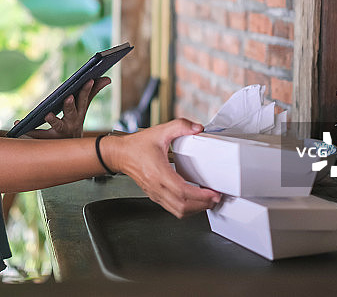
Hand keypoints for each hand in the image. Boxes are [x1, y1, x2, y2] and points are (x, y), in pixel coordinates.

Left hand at [24, 77, 110, 138]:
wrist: (72, 151)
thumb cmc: (75, 123)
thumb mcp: (84, 108)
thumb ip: (94, 92)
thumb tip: (107, 78)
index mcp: (80, 113)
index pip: (84, 99)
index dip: (87, 90)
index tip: (89, 79)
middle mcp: (72, 123)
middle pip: (72, 112)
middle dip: (70, 105)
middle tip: (67, 97)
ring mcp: (61, 132)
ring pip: (58, 126)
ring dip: (54, 120)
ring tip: (47, 114)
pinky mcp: (48, 139)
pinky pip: (38, 134)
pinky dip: (28, 129)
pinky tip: (18, 123)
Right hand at [103, 119, 221, 217]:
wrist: (120, 154)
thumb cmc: (137, 146)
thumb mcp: (160, 131)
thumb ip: (180, 126)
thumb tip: (197, 128)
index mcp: (159, 173)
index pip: (183, 192)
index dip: (201, 196)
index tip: (213, 193)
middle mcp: (157, 187)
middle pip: (183, 206)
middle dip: (203, 205)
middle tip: (216, 198)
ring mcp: (156, 194)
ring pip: (178, 211)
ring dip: (195, 209)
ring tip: (208, 201)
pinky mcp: (155, 196)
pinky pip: (173, 208)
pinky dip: (186, 209)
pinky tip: (194, 201)